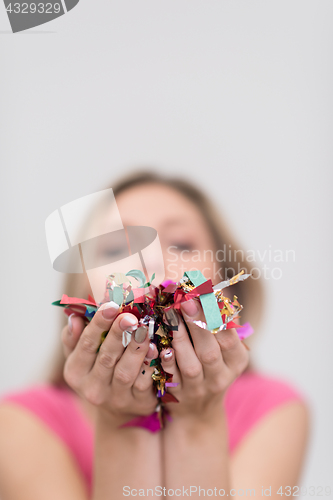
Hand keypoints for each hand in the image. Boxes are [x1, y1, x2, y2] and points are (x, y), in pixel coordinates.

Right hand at [60, 302, 158, 425]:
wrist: (118, 409)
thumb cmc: (98, 369)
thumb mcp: (80, 356)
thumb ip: (74, 336)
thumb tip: (74, 318)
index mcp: (75, 372)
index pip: (85, 345)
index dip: (98, 324)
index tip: (110, 305)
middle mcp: (92, 388)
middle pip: (106, 358)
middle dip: (118, 335)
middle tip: (129, 316)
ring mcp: (116, 399)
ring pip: (126, 372)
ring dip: (136, 349)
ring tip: (144, 329)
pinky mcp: (138, 404)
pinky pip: (145, 384)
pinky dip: (150, 366)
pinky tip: (157, 349)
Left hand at [160, 299, 248, 420]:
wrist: (198, 412)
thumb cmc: (210, 367)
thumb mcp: (223, 349)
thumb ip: (218, 324)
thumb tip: (210, 289)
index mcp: (236, 361)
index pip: (229, 337)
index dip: (217, 316)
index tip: (206, 293)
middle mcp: (220, 376)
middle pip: (210, 351)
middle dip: (197, 323)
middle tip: (185, 299)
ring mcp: (199, 388)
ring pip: (190, 364)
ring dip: (179, 338)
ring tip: (169, 313)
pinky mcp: (178, 396)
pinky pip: (169, 377)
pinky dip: (163, 359)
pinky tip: (156, 342)